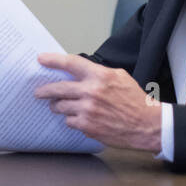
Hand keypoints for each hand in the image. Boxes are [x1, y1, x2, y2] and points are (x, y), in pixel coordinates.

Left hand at [34, 53, 161, 151]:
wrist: (146, 124)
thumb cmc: (135, 101)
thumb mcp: (120, 77)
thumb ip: (99, 73)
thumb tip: (80, 72)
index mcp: (100, 76)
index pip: (71, 64)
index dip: (53, 60)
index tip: (41, 59)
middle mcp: (92, 92)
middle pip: (58, 88)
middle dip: (45, 90)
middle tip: (39, 91)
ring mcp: (88, 110)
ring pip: (61, 106)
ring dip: (58, 106)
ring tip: (59, 106)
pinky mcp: (87, 126)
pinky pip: (69, 121)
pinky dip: (72, 119)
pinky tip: (80, 118)